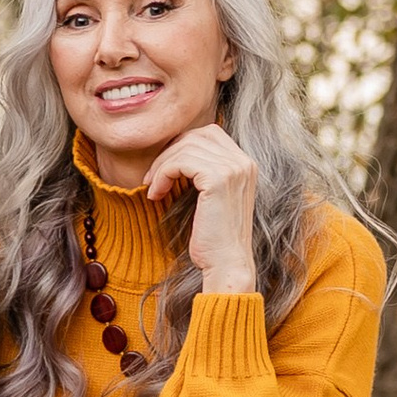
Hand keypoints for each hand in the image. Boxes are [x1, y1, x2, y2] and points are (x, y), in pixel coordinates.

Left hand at [143, 120, 258, 291]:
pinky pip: (181, 162)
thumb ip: (203, 171)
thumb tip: (175, 149)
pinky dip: (163, 174)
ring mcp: (234, 168)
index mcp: (245, 163)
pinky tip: (156, 194)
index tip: (164, 167)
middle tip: (151, 177)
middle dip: (168, 152)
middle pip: (196, 135)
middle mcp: (243, 161)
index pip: (209, 133)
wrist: (226, 263)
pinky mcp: (218, 179)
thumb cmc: (214, 236)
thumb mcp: (211, 196)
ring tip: (153, 188)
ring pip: (185, 147)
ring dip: (161, 165)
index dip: (181, 144)